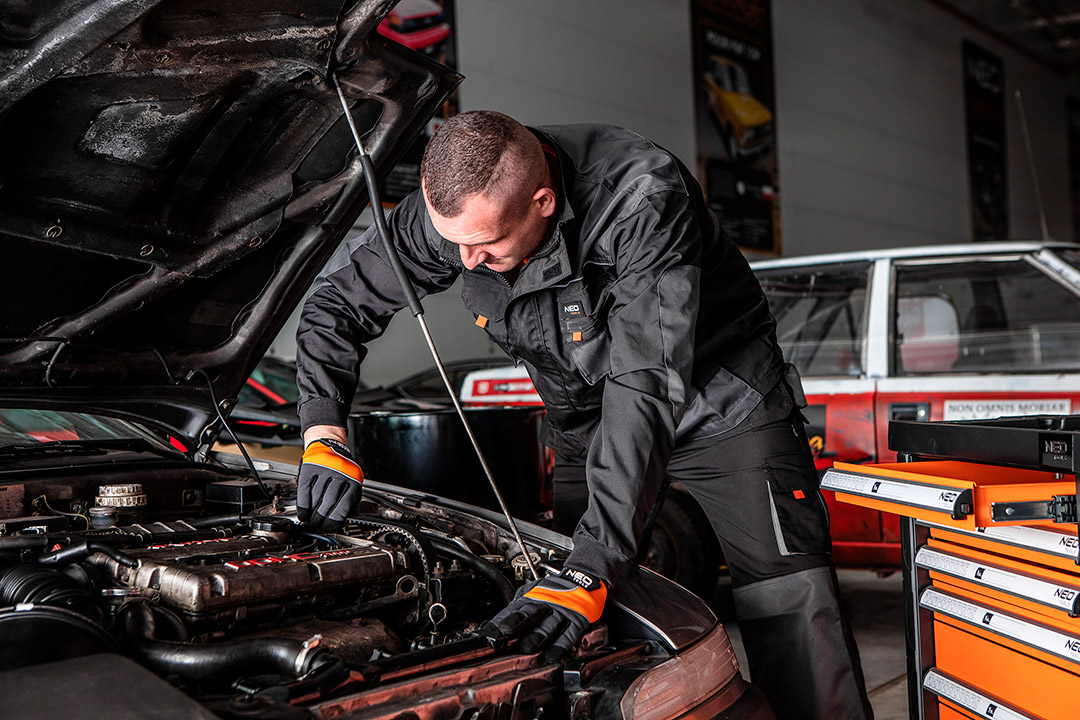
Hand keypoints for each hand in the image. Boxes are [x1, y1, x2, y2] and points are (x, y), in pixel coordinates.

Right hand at [297, 438, 362, 531]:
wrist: (328, 444)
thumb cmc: (341, 467)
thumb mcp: (352, 480)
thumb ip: (350, 499)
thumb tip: (342, 520)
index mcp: (353, 480)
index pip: (344, 505)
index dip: (335, 520)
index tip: (330, 527)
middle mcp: (339, 474)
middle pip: (328, 502)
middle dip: (322, 519)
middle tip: (318, 526)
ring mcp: (323, 470)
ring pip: (316, 498)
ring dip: (312, 514)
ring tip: (311, 521)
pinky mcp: (310, 469)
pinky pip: (305, 490)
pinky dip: (303, 504)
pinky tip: (303, 513)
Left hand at [485, 567, 606, 662]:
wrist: (584, 579)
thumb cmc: (556, 590)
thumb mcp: (535, 591)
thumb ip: (519, 605)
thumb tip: (498, 620)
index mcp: (534, 597)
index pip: (514, 608)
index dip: (501, 619)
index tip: (490, 631)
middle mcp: (546, 604)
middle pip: (530, 614)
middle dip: (517, 624)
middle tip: (505, 633)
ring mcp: (562, 612)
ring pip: (548, 625)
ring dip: (538, 637)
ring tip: (527, 648)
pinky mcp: (577, 619)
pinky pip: (569, 634)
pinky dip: (560, 645)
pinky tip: (552, 655)